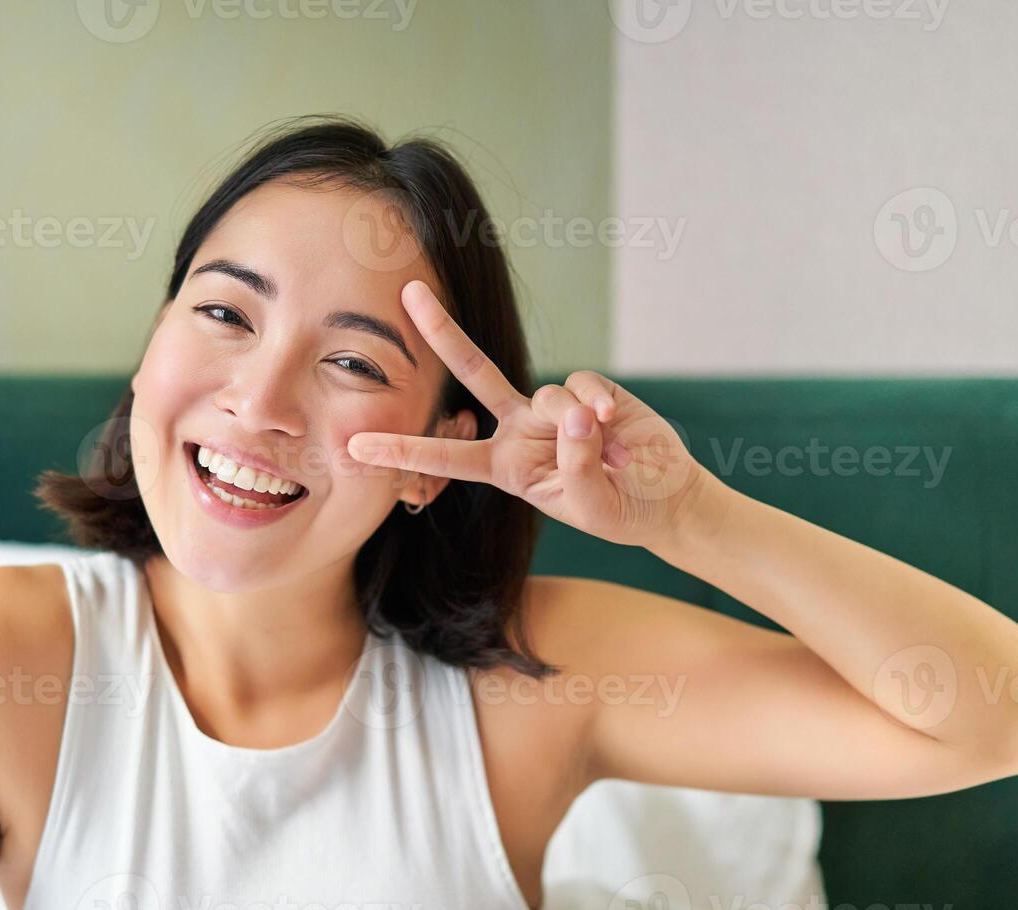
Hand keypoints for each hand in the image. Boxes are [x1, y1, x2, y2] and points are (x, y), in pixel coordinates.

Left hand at [345, 280, 718, 549]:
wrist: (662, 496)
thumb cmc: (618, 508)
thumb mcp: (591, 505)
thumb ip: (577, 466)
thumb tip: (574, 414)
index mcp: (505, 467)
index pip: (446, 456)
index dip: (402, 450)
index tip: (354, 446)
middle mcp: (519, 430)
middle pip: (474, 373)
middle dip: (442, 332)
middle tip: (408, 294)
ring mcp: (552, 407)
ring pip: (547, 395)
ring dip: (578, 426)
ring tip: (615, 458)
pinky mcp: (587, 389)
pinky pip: (582, 384)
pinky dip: (599, 404)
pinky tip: (617, 425)